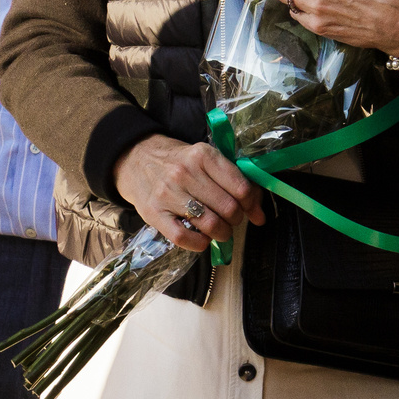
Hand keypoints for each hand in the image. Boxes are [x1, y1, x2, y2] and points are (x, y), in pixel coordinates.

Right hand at [113, 134, 265, 252]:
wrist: (137, 159)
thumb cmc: (179, 162)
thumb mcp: (206, 160)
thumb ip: (234, 182)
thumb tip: (260, 215)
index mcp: (203, 155)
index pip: (241, 187)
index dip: (252, 204)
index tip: (251, 210)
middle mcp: (185, 172)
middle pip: (228, 208)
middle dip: (236, 219)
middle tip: (231, 219)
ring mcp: (167, 193)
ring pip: (210, 224)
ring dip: (222, 233)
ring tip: (219, 229)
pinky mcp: (153, 212)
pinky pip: (183, 238)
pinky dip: (200, 244)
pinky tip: (202, 238)